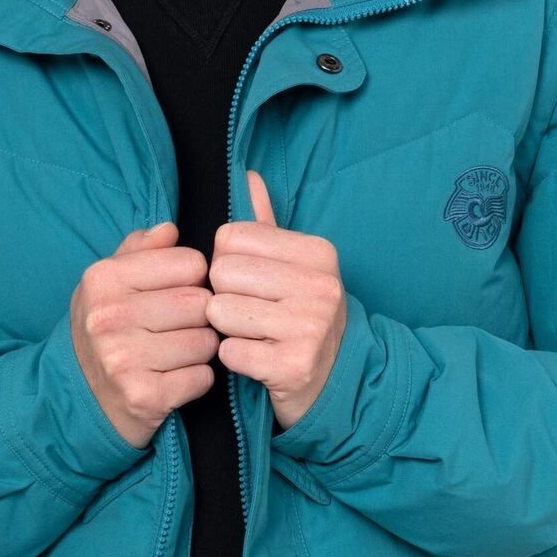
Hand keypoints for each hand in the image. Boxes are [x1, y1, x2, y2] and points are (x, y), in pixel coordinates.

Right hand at [69, 221, 219, 447]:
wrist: (79, 397)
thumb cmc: (105, 330)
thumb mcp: (109, 282)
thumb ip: (139, 249)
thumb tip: (170, 229)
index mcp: (104, 278)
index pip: (189, 263)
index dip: (194, 279)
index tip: (177, 293)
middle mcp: (109, 316)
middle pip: (200, 303)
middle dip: (199, 317)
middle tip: (178, 328)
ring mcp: (124, 359)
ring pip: (206, 342)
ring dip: (201, 350)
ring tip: (176, 353)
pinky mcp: (143, 396)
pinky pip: (202, 378)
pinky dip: (197, 380)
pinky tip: (174, 378)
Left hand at [207, 170, 347, 430]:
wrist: (336, 381)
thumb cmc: (302, 316)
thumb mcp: (293, 266)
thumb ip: (267, 224)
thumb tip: (248, 175)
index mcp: (317, 252)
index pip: (230, 238)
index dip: (227, 263)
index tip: (252, 283)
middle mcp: (320, 286)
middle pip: (221, 274)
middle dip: (224, 296)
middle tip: (251, 313)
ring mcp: (310, 328)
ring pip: (220, 313)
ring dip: (227, 329)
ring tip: (255, 335)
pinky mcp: (294, 366)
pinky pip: (229, 352)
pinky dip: (235, 358)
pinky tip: (258, 359)